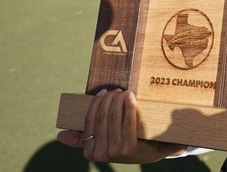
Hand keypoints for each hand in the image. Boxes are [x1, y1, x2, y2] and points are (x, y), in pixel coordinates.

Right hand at [57, 89, 185, 162]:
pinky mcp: (130, 147)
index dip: (95, 104)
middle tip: (116, 90)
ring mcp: (115, 151)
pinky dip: (129, 106)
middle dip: (108, 99)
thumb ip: (82, 140)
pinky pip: (128, 121)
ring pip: (114, 117)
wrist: (149, 154)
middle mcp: (100, 153)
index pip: (89, 121)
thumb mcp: (102, 143)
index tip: (103, 92)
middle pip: (102, 117)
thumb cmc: (123, 144)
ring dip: (118, 100)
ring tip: (123, 92)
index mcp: (89, 152)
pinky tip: (130, 96)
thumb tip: (60, 136)